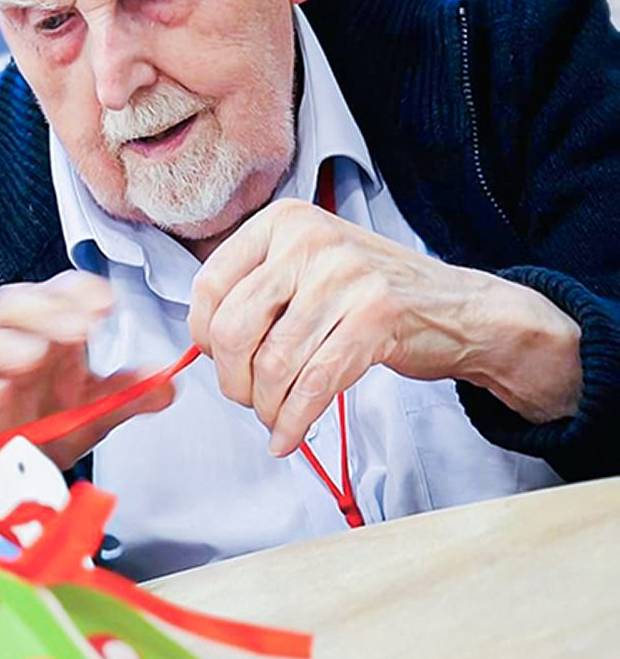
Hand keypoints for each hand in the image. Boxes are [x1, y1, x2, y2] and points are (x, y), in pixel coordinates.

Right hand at [0, 272, 177, 477]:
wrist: (19, 477)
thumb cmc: (51, 427)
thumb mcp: (99, 409)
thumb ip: (132, 395)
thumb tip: (169, 384)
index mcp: (48, 333)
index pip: (58, 292)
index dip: (78, 290)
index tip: (106, 306)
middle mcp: (12, 344)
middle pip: (11, 302)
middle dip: (44, 310)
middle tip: (80, 331)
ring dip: (2, 343)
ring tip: (34, 357)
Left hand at [189, 202, 583, 454]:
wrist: (458, 309)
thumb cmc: (370, 295)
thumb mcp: (306, 269)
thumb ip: (254, 291)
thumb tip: (200, 344)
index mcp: (283, 222)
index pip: (209, 286)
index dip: (204, 337)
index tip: (219, 360)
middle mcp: (310, 240)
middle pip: (234, 330)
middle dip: (232, 380)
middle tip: (246, 398)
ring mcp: (346, 276)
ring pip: (273, 363)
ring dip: (266, 406)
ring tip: (275, 417)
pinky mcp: (376, 316)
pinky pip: (314, 383)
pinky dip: (294, 419)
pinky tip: (288, 436)